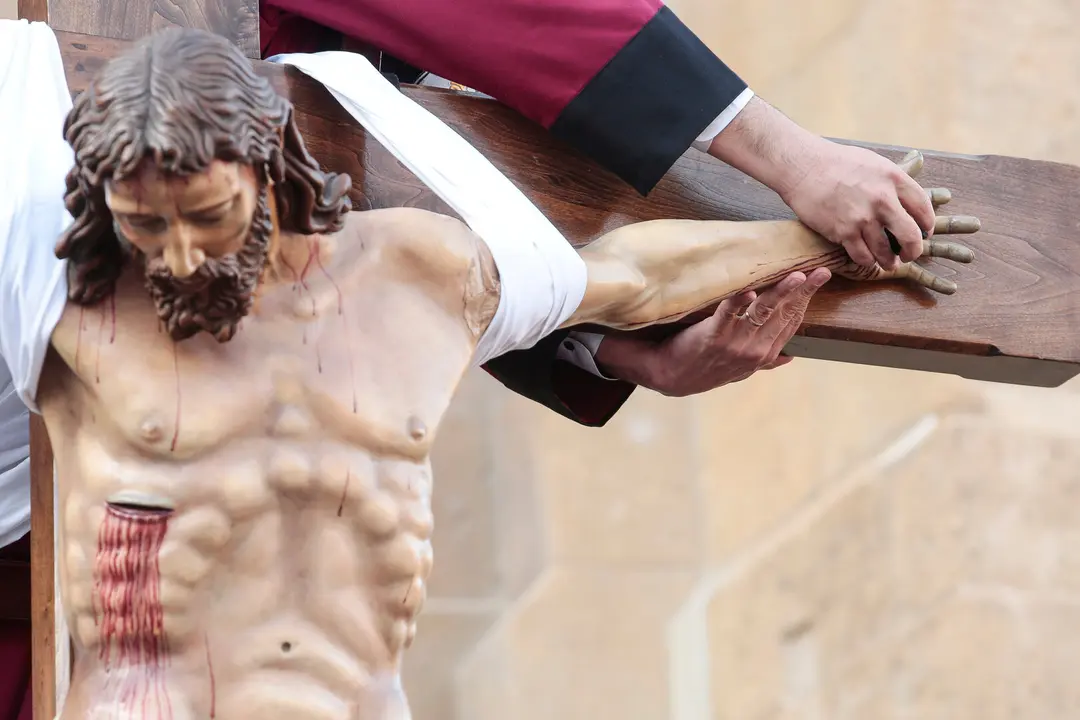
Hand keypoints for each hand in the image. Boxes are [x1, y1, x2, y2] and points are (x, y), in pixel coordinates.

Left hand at [594, 268, 830, 396]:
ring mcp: (733, 344)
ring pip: (762, 312)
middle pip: (783, 314)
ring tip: (795, 275)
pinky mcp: (711, 336)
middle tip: (820, 270)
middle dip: (802, 291)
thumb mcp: (739, 369)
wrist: (670, 375)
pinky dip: (737, 301)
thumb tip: (790, 357)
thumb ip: (766, 361)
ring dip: (779, 292)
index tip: (818, 278)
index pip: (791, 322)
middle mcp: (753, 350)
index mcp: (763, 355)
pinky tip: (747, 289)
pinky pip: (727, 315)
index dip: (806, 300)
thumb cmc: (705, 367)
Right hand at [782, 141, 935, 270]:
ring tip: (888, 262)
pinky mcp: (842, 232)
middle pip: (911, 236)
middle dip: (913, 251)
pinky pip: (862, 256)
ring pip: (886, 252)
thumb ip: (896, 180)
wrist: (804, 167)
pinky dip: (867, 261)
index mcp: (894, 179)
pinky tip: (866, 258)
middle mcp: (882, 200)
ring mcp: (862, 218)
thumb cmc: (837, 163)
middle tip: (909, 254)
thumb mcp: (875, 162)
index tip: (923, 233)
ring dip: (889, 261)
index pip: (924, 210)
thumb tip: (913, 196)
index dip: (927, 226)